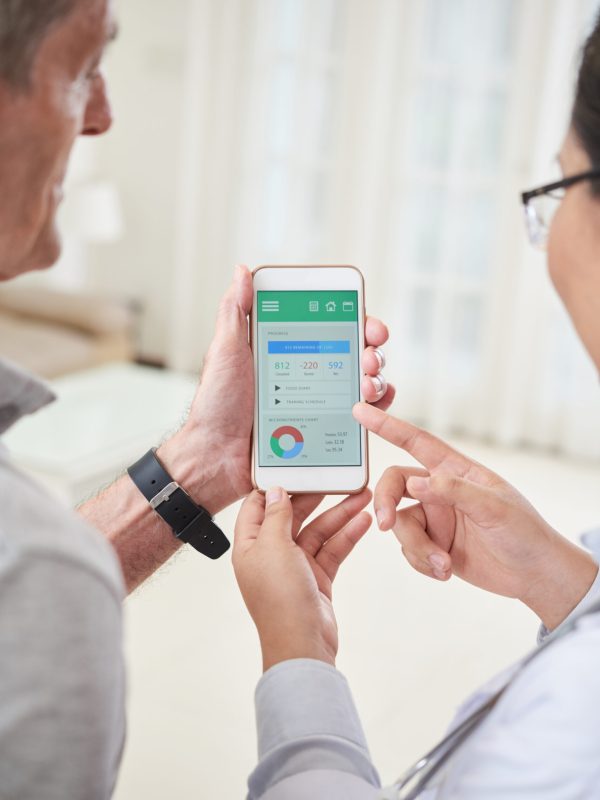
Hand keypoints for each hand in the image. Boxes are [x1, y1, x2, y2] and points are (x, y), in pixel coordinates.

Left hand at [160, 266, 394, 513]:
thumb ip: (236, 312)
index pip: (332, 327)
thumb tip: (242, 271)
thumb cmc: (216, 404)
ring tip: (367, 384)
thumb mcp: (225, 351)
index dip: (358, 320)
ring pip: (363, 384)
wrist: (215, 455)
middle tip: (369, 356)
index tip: (369, 323)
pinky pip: (358, 421)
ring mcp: (318, 403)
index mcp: (289, 349)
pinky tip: (369, 407)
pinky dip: (373, 411)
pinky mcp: (323, 433)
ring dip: (376, 379)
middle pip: (356, 354)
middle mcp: (309, 374)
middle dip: (372, 350)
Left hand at [233, 488, 371, 670]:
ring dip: (339, 514)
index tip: (295, 465)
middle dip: (316, 496)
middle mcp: (270, 553)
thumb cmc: (280, 599)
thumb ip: (277, 516)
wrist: (303, 644)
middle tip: (337, 477)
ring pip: (318, 531)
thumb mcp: (274, 547)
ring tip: (363, 496)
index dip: (276, 485)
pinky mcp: (316, 577)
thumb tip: (277, 490)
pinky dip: (347, 535)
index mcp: (249, 545)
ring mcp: (294, 565)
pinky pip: (332, 549)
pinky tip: (363, 521)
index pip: (259, 505)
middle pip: (293, 515)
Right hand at [353, 403, 598, 630]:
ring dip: (416, 548)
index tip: (361, 410)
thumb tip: (414, 483)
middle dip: (385, 504)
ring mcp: (434, 518)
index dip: (387, 425)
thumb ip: (453, 491)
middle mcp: (439, 491)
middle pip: (394, 484)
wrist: (534, 575)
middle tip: (386, 525)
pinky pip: (408, 550)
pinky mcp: (432, 545)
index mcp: (455, 470)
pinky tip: (446, 571)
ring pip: (400, 525)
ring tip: (444, 565)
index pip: (416, 441)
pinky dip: (422, 562)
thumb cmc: (524, 532)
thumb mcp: (495, 508)